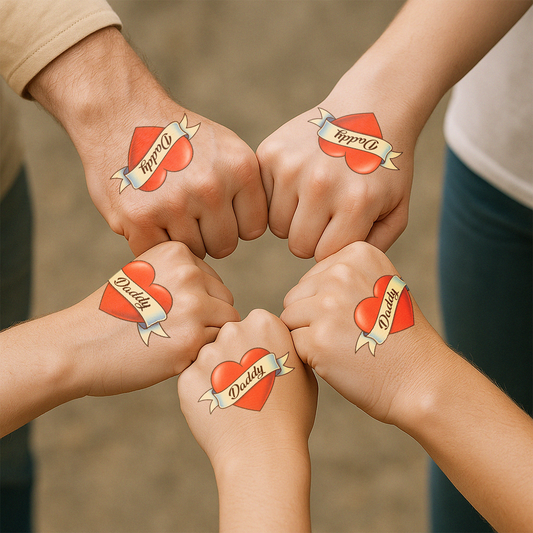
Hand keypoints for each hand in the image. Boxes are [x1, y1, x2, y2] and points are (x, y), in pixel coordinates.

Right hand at [0, 240, 238, 435]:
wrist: (77, 347)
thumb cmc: (112, 315)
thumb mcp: (145, 276)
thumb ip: (182, 276)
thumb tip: (219, 296)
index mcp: (177, 252)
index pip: (212, 281)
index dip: (197, 303)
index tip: (169, 315)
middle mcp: (188, 273)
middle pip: (225, 301)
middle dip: (208, 319)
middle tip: (172, 332)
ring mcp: (193, 305)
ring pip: (226, 325)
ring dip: (207, 338)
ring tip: (173, 343)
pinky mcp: (192, 338)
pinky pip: (216, 348)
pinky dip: (200, 356)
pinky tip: (171, 356)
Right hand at [28, 28, 266, 257]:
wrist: (120, 114)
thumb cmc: (179, 138)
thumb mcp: (226, 148)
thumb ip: (247, 188)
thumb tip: (259, 231)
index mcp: (241, 168)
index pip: (253, 229)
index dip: (234, 222)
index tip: (217, 207)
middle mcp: (212, 187)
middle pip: (225, 246)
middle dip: (209, 234)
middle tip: (187, 209)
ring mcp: (175, 204)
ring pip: (194, 252)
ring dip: (181, 238)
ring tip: (166, 207)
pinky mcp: (140, 218)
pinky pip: (160, 252)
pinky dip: (152, 240)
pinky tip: (146, 214)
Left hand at [178, 309, 316, 531]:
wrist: (263, 453)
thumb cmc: (291, 414)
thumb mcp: (302, 370)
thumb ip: (284, 346)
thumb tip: (274, 341)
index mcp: (265, 323)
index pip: (254, 323)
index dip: (259, 346)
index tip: (264, 366)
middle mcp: (233, 331)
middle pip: (229, 335)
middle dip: (235, 353)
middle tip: (248, 385)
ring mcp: (208, 354)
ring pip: (209, 357)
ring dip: (217, 373)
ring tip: (234, 401)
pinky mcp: (187, 378)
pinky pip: (193, 379)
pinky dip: (203, 392)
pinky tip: (219, 410)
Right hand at [257, 95, 413, 260]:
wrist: (371, 109)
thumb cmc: (384, 168)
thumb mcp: (396, 210)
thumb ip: (373, 248)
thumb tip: (335, 269)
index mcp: (355, 203)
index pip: (324, 255)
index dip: (332, 248)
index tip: (342, 230)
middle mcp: (320, 184)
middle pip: (297, 246)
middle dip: (312, 237)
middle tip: (326, 215)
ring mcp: (291, 166)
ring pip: (276, 226)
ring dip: (293, 219)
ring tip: (313, 197)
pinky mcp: (270, 153)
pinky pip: (262, 200)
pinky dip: (277, 197)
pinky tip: (297, 181)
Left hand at [281, 241, 443, 423]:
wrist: (422, 379)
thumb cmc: (398, 336)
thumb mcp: (380, 284)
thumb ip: (343, 275)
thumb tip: (303, 286)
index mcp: (358, 254)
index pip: (313, 277)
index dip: (327, 304)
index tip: (359, 317)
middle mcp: (342, 273)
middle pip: (296, 296)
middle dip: (312, 319)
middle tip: (349, 337)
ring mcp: (329, 306)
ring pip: (289, 318)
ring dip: (307, 336)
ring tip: (342, 348)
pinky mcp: (318, 339)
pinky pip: (292, 343)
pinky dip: (307, 356)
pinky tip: (337, 361)